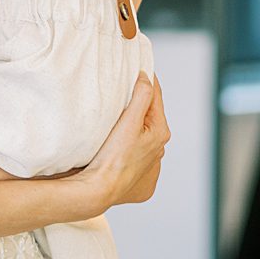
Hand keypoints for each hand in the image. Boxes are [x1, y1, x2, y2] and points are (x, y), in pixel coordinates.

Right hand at [82, 74, 169, 211]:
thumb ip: (141, 96)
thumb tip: (146, 77)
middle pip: (149, 119)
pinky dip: (129, 151)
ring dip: (133, 130)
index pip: (156, 97)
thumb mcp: (128, 121)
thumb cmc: (112, 158)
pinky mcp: (141, 183)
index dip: (147, 81)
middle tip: (121, 96)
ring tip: (116, 126)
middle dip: (138, 107)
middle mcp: (160, 150)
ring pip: (143, 139)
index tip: (138, 67)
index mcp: (161, 133)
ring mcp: (151, 169)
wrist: (99, 192)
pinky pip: (137, 160)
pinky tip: (116, 151)